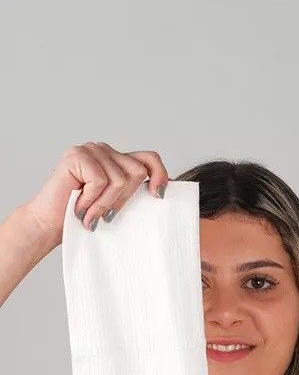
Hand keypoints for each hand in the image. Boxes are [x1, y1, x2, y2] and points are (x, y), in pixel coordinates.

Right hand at [19, 142, 168, 251]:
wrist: (51, 225)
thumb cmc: (86, 217)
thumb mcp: (119, 204)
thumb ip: (138, 192)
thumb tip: (170, 189)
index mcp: (118, 160)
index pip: (150, 158)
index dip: (159, 175)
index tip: (157, 196)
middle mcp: (105, 150)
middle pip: (138, 172)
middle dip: (124, 199)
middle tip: (106, 216)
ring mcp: (91, 150)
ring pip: (120, 179)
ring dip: (105, 204)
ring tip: (90, 214)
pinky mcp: (77, 155)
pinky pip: (101, 181)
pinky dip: (92, 200)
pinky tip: (79, 206)